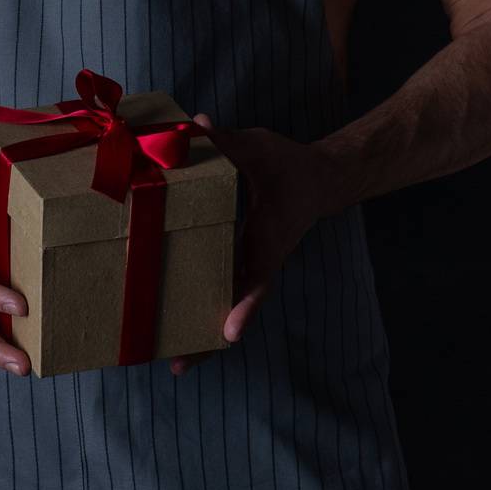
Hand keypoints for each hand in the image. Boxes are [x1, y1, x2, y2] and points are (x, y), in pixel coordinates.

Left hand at [169, 113, 323, 375]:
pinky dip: (200, 304)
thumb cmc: (290, 166)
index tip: (228, 334)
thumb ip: (228, 141)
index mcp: (270, 237)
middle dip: (209, 340)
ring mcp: (251, 265)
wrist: (319, 179)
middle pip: (236, 309)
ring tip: (171, 360)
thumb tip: (196, 123)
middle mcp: (261, 260)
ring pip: (227, 306)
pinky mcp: (241, 261)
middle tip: (178, 365)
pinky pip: (220, 287)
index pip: (259, 276)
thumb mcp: (260, 148)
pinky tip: (172, 321)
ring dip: (202, 332)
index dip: (245, 306)